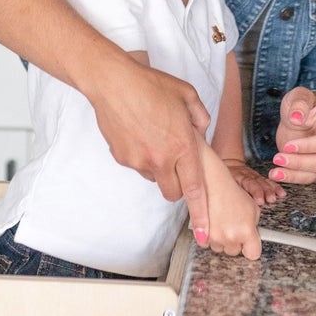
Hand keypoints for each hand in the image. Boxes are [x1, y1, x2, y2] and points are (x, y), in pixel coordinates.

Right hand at [91, 58, 212, 241]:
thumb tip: (201, 130)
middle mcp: (161, 159)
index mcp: (183, 146)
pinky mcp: (122, 158)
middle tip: (177, 164)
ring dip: (159, 168)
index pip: (195, 189)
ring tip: (154, 138)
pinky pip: (137, 166)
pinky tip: (138, 134)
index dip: (201, 213)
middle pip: (174, 193)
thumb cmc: (150, 85)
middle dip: (178, 186)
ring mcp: (139, 161)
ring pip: (155, 179)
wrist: (112, 82)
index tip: (203, 233)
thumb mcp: (187, 95)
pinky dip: (141, 157)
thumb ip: (200, 117)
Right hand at [199, 143, 262, 258]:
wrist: (211, 184)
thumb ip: (254, 226)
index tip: (250, 244)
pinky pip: (208, 244)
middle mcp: (230, 237)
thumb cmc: (231, 192)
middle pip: (235, 252)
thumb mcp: (253, 207)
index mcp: (246, 231)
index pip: (253, 254)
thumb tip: (253, 234)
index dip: (252, 248)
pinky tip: (213, 224)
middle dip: (236, 242)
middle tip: (234, 227)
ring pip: (221, 248)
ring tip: (223, 223)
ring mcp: (215, 238)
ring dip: (222, 240)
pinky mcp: (202, 236)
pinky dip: (210, 237)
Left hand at [223, 158, 285, 205]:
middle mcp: (248, 175)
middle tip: (271, 200)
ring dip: (272, 190)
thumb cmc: (223, 177)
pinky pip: (269, 182)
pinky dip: (275, 187)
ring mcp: (255, 176)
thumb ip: (226, 191)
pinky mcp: (259, 178)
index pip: (248, 183)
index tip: (260, 201)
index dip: (255, 192)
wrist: (229, 164)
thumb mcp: (221, 182)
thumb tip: (226, 204)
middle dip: (266, 192)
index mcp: (238, 176)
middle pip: (259, 183)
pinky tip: (281, 193)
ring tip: (278, 197)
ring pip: (265, 182)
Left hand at [269, 87, 315, 184]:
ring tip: (274, 172)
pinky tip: (276, 175)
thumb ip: (299, 103)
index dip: (308, 146)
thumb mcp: (298, 96)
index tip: (288, 146)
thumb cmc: (301, 105)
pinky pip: (306, 177)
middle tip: (278, 158)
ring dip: (294, 175)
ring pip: (315, 173)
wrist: (298, 116)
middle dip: (299, 162)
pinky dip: (291, 178)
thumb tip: (297, 117)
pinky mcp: (313, 166)